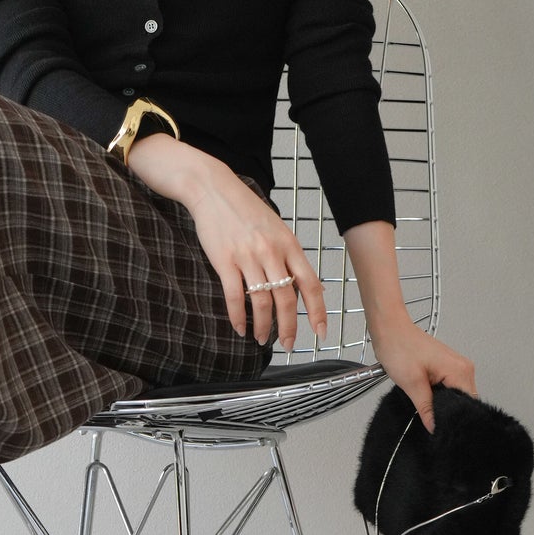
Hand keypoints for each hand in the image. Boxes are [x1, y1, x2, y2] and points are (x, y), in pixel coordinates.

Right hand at [127, 139, 328, 347]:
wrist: (213, 189)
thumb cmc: (244, 209)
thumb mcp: (276, 227)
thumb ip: (287, 254)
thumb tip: (299, 282)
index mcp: (289, 244)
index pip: (310, 284)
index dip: (318, 312)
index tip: (320, 333)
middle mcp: (272, 252)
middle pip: (287, 299)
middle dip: (289, 328)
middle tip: (287, 345)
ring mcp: (248, 257)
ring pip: (262, 302)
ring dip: (263, 327)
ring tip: (260, 339)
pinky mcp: (225, 261)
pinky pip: (234, 296)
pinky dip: (238, 317)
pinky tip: (240, 328)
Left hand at [369, 315, 476, 433]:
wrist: (389, 328)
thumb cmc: (399, 347)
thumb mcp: (412, 383)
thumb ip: (426, 408)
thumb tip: (435, 427)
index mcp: (460, 371)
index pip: (467, 405)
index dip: (454, 419)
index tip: (442, 429)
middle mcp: (463, 368)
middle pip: (463, 401)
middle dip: (448, 412)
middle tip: (431, 421)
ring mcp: (456, 366)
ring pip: (455, 395)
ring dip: (442, 403)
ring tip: (427, 407)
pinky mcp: (447, 366)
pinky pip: (449, 387)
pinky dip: (439, 395)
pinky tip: (427, 398)